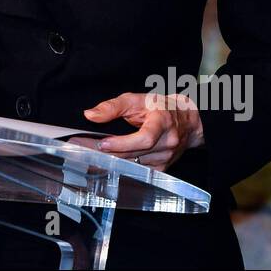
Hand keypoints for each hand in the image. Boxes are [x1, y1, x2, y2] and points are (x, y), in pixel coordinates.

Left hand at [82, 92, 203, 171]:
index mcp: (163, 122)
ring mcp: (166, 158)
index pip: (145, 138)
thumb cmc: (161, 107)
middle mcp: (167, 142)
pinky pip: (138, 171)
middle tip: (84, 148)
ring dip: (112, 160)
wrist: (186, 121)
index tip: (103, 143)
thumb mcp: (136, 99)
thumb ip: (113, 106)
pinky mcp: (162, 168)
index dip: (123, 143)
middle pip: (135, 154)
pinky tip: (107, 162)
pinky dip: (122, 167)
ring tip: (91, 154)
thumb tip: (90, 115)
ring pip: (134, 164)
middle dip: (107, 152)